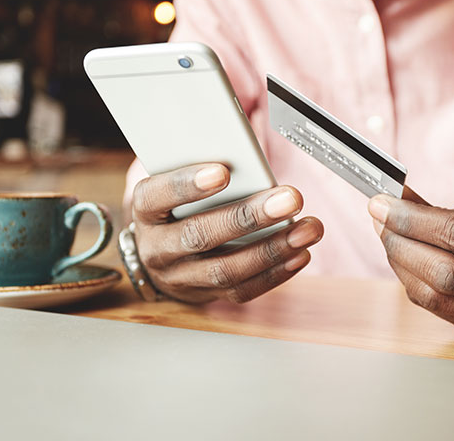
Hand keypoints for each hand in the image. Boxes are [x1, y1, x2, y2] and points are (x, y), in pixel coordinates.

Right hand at [132, 163, 323, 303]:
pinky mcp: (207, 295)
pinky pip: (242, 290)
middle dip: (248, 217)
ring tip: (307, 229)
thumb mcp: (176, 182)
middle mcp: (158, 248)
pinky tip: (299, 254)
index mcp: (147, 210)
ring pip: (225, 269)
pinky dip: (275, 273)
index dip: (187, 184)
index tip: (221, 172)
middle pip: (200, 235)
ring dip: (272, 249)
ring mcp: (181, 277)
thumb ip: (204, 170)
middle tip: (289, 199)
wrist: (160, 254)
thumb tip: (247, 157)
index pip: (158, 195)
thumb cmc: (176, 206)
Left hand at [367, 196, 453, 333]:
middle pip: (447, 274)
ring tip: (388, 236)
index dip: (413, 219)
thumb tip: (393, 199)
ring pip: (437, 297)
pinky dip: (413, 282)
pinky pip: (439, 309)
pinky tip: (404, 260)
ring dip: (401, 264)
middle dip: (402, 244)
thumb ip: (444, 210)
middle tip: (379, 220)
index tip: (382, 203)